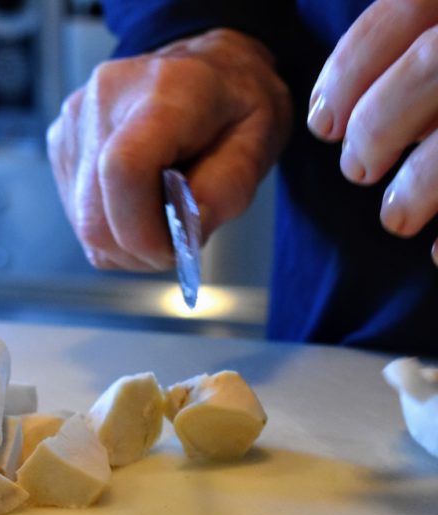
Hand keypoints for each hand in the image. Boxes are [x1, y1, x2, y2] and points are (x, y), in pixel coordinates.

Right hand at [46, 29, 291, 271]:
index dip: (145, 231)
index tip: (175, 246)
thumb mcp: (259, 144)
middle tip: (175, 239)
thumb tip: (184, 234)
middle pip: (97, 216)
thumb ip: (226, 191)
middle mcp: (106, 101)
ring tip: (160, 216)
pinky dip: (112, 229)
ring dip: (126, 243)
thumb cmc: (234, 104)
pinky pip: (80, 217)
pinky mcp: (62, 144)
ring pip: (86, 227)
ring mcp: (75, 123)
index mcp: (166, 90)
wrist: (205, 64)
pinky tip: (139, 203)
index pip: (124, 171)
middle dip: (139, 247)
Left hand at [307, 0, 437, 259]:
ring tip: (395, 217)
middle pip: (433, 63)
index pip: (407, 8)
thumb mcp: (436, 43)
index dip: (353, 68)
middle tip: (356, 170)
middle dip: (378, 125)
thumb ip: (406, 53)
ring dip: (421, 182)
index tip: (323, 124)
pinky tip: (437, 255)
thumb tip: (337, 111)